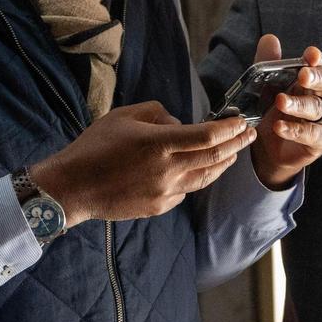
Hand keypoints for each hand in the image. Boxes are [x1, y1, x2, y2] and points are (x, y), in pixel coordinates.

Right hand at [30, 101, 254, 226]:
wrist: (72, 188)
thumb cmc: (94, 147)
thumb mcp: (124, 116)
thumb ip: (158, 114)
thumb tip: (179, 124)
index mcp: (159, 144)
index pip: (208, 136)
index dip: (230, 128)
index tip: (242, 121)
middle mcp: (167, 170)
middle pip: (215, 157)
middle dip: (237, 144)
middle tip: (249, 134)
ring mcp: (165, 193)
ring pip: (206, 177)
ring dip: (223, 163)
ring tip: (233, 152)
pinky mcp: (159, 207)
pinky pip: (186, 191)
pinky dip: (197, 178)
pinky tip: (198, 170)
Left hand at [249, 34, 321, 188]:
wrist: (268, 149)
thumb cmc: (273, 112)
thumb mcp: (265, 86)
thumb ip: (267, 64)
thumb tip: (270, 38)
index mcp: (313, 80)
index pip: (319, 65)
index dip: (316, 59)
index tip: (310, 54)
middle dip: (315, 77)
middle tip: (302, 74)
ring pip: (319, 109)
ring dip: (299, 104)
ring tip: (281, 102)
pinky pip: (312, 134)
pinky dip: (295, 130)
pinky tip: (280, 127)